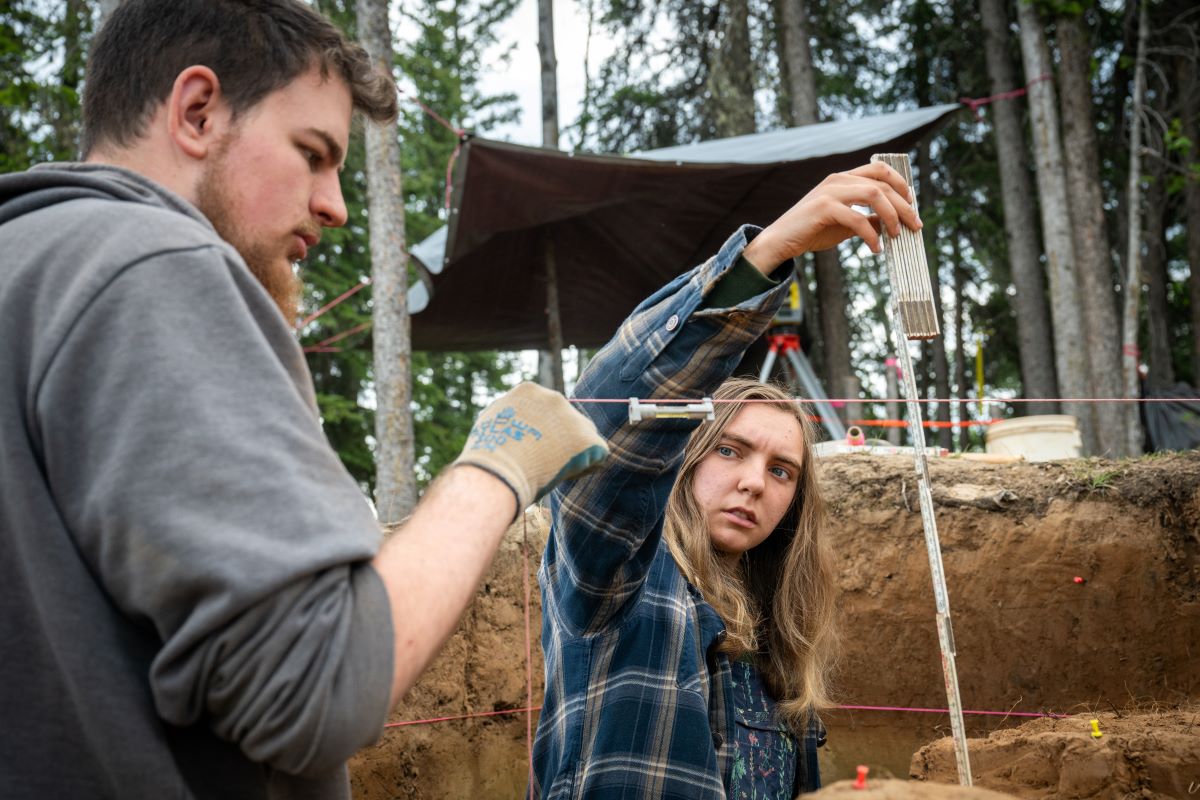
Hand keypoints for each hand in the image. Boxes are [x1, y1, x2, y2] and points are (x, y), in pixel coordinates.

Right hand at [741, 162, 921, 272]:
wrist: (780, 241)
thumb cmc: (812, 231)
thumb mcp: (845, 224)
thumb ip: (867, 219)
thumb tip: (891, 223)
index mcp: (844, 178)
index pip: (880, 170)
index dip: (901, 185)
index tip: (912, 205)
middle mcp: (838, 179)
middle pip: (883, 184)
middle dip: (904, 206)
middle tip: (915, 226)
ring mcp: (830, 191)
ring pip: (874, 195)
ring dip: (892, 216)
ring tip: (896, 235)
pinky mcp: (823, 208)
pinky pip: (858, 218)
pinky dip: (871, 235)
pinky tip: (875, 248)